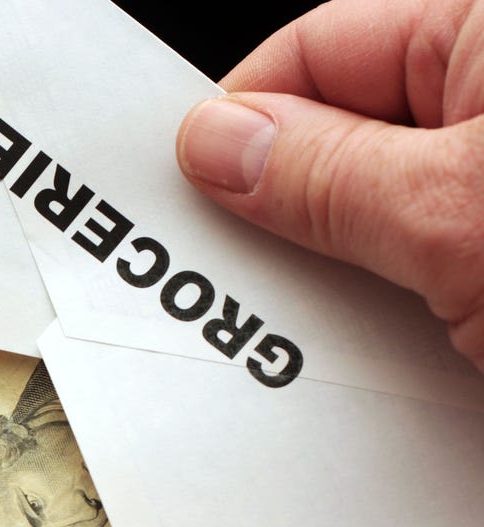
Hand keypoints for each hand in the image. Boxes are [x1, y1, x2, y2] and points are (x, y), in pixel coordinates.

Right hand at [176, 0, 483, 370]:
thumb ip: (326, 175)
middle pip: (347, 138)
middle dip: (286, 217)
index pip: (320, 50)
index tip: (182, 194)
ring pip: (391, 217)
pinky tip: (383, 363)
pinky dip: (405, 320)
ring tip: (313, 348)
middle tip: (227, 284)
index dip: (240, 121)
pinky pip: (441, 275)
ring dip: (345, 286)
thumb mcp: (461, 213)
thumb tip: (217, 144)